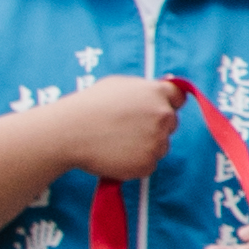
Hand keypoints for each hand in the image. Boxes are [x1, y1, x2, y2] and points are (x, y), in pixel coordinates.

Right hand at [37, 74, 187, 181]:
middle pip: (171, 123)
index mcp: (156, 93)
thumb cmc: (89, 105)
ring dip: (146, 145)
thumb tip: (166, 88)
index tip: (155, 109)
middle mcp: (162, 116)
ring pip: (161, 145)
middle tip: (127, 127)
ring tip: (117, 141)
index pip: (179, 97)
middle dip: (155, 125)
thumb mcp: (118, 84)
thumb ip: (145, 88)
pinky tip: (116, 154)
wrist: (69, 132)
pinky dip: (136, 162)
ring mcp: (157, 141)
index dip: (167, 103)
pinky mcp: (147, 163)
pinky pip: (149, 164)